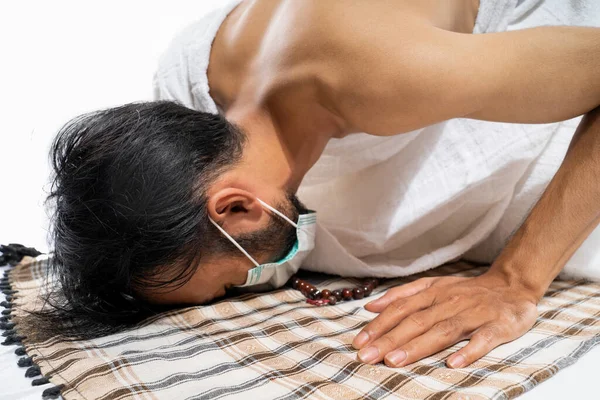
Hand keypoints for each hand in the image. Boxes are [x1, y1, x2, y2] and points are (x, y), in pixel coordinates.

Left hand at [352, 271, 540, 367]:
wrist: (512, 285)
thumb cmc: (467, 291)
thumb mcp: (433, 285)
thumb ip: (402, 295)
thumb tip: (371, 306)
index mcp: (432, 293)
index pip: (400, 309)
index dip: (379, 325)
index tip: (359, 342)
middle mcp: (449, 302)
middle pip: (415, 321)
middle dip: (389, 339)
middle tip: (367, 356)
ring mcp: (473, 314)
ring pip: (442, 330)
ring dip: (417, 346)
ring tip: (395, 361)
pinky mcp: (498, 325)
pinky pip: (483, 340)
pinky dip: (468, 351)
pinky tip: (452, 363)